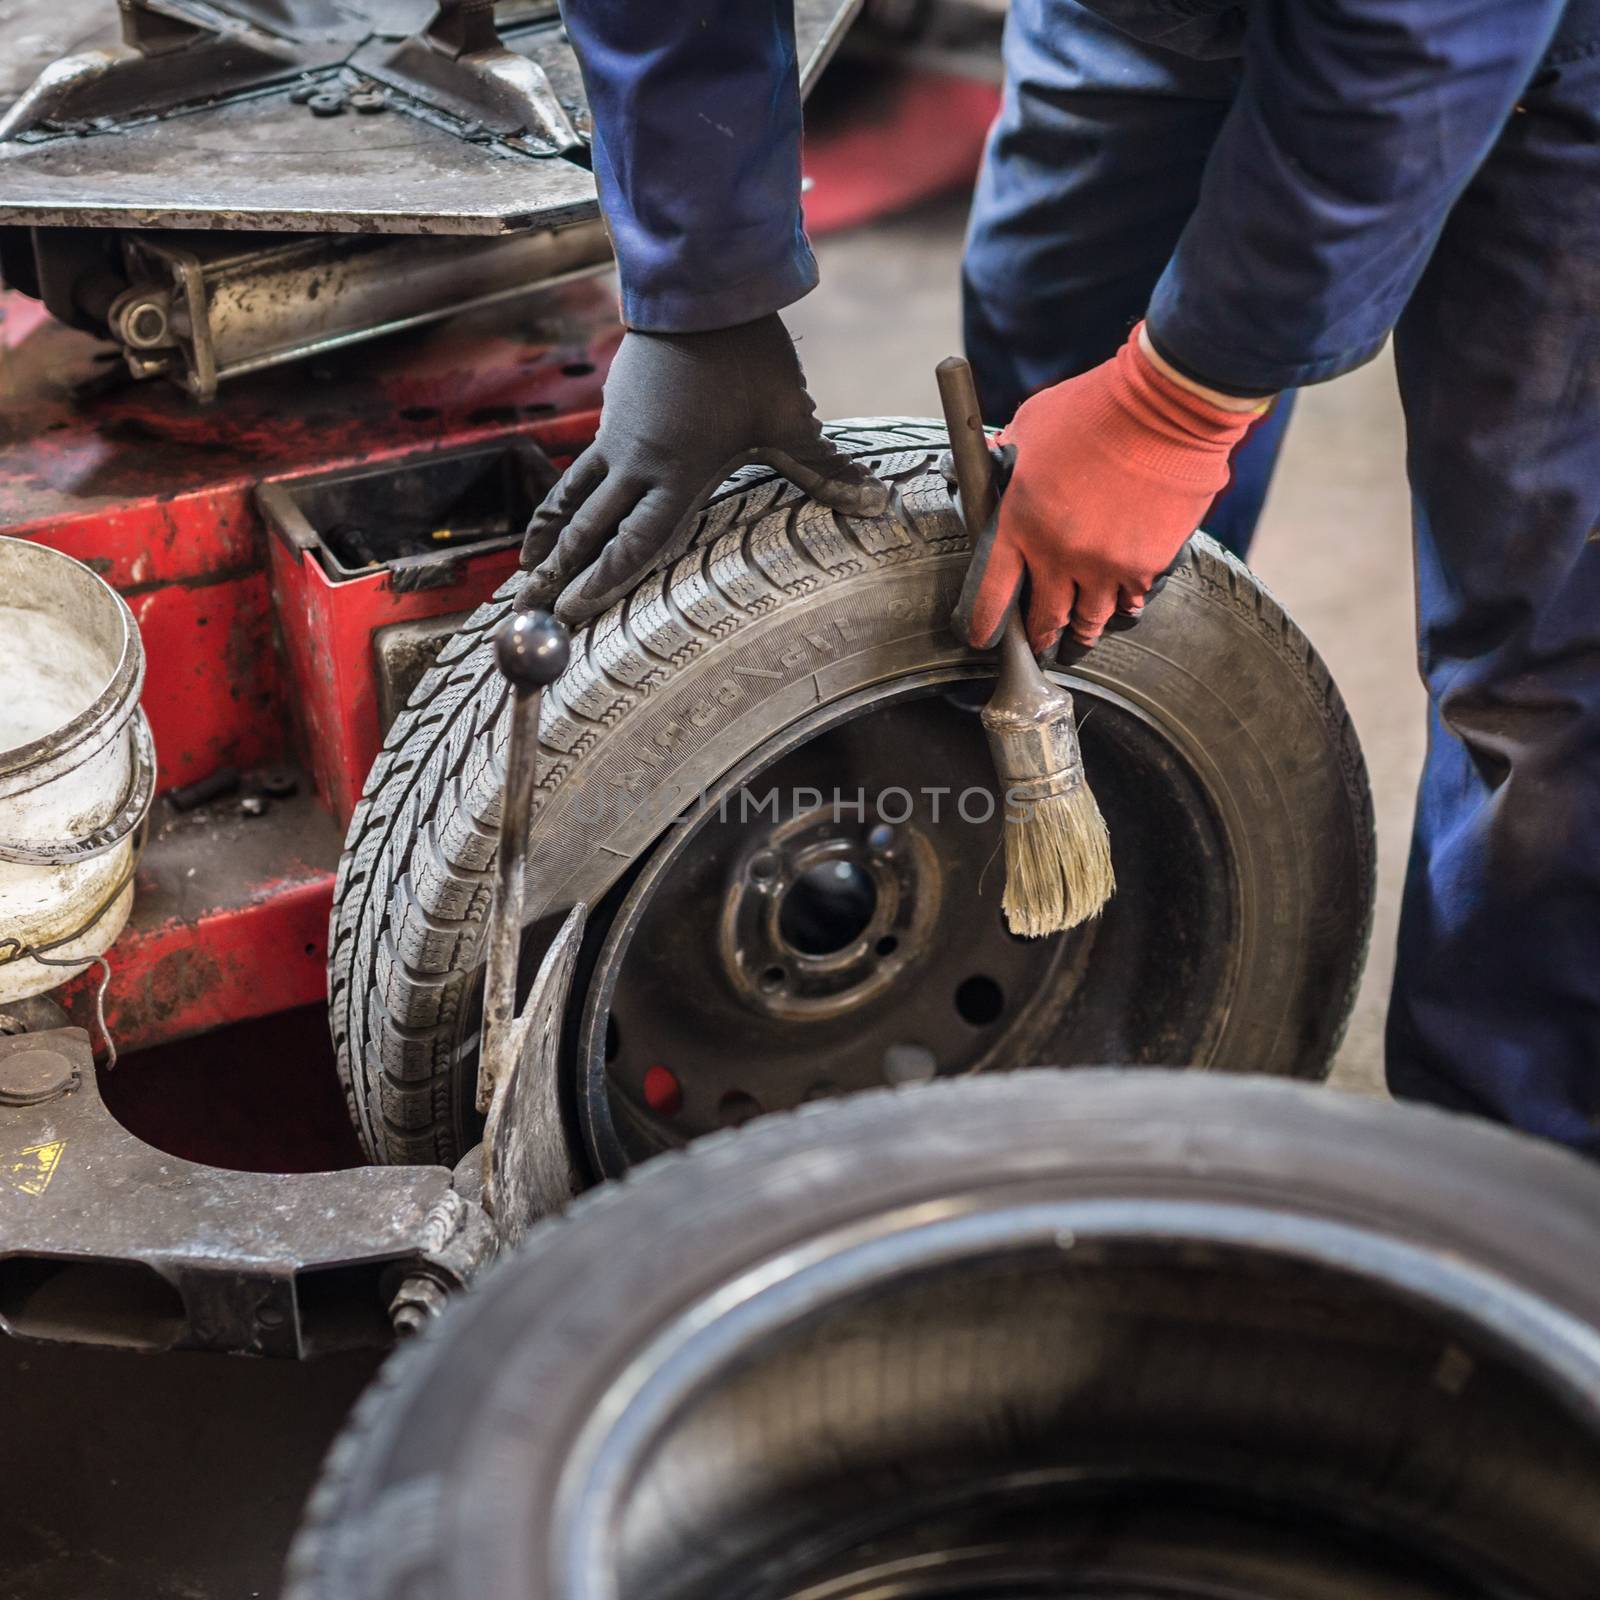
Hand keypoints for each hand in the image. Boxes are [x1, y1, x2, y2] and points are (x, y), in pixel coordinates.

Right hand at [517, 314, 889, 625]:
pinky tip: (551, 519)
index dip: (604, 580)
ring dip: (547, 540)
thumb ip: (824, 467)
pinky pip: (578, 470)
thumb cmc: (748, 356)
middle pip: (589, 529)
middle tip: (532, 611)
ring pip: (572, 499)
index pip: (635, 542)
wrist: (701, 288)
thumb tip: (876, 500)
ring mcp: (616, 437)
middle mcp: (636, 462)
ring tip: (525, 575)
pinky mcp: (611, 414)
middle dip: (559, 575)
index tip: (577, 611)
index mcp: (678, 472)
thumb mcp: (790, 417)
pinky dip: (560, 501)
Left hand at [953, 323, 1266, 652]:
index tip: (982, 636)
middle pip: (1044, 618)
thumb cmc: (1094, 408)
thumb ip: (1006, 455)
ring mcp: (1105, 565)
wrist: (1165, 407)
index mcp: (1019, 524)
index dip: (984, 623)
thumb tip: (992, 461)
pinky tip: (1122, 606)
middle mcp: (1059, 555)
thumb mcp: (1031, 425)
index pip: (991, 593)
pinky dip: (1125, 604)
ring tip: (1078, 638)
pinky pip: (1132, 600)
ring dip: (1082, 631)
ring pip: (1090, 620)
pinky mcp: (1147, 565)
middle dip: (1038, 636)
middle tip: (1038, 645)